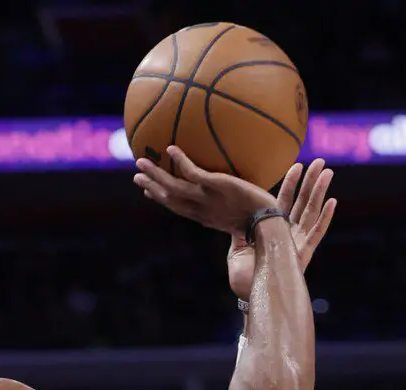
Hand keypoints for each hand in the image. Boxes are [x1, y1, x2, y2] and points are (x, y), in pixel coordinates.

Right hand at [133, 146, 277, 234]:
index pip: (180, 208)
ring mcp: (206, 198)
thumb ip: (238, 201)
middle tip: (137, 178)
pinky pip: (192, 172)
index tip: (151, 193)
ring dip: (155, 175)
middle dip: (152, 188)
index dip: (164, 201)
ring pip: (173, 187)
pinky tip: (171, 148)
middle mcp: (201, 210)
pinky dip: (180, 161)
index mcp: (206, 218)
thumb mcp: (246, 213)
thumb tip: (242, 187)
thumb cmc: (264, 220)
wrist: (268, 224)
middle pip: (170, 199)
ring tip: (141, 162)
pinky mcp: (215, 186)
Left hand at [227, 159, 336, 300]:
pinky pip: (317, 233)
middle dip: (311, 181)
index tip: (296, 166)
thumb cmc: (245, 280)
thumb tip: (233, 218)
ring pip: (312, 212)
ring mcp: (298, 244)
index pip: (284, 202)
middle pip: (303, 202)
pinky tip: (333, 201)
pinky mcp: (304, 254)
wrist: (253, 299)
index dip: (290, 184)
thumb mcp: (237, 250)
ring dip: (320, 191)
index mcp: (274, 232)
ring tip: (328, 171)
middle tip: (320, 161)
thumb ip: (239, 233)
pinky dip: (326, 217)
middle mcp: (289, 236)